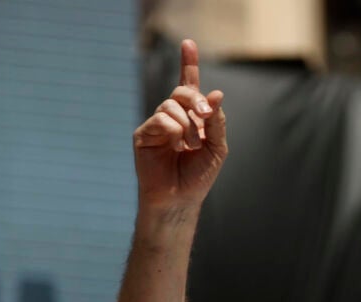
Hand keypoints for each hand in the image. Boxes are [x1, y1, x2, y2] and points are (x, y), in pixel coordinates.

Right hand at [133, 39, 227, 210]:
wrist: (180, 199)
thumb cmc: (198, 176)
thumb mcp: (217, 147)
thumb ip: (216, 121)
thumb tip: (216, 94)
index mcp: (192, 118)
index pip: (189, 86)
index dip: (188, 64)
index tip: (188, 43)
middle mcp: (173, 117)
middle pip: (182, 91)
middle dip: (196, 99)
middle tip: (205, 116)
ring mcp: (157, 124)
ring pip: (171, 104)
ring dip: (187, 124)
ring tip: (190, 146)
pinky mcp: (143, 133)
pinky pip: (160, 118)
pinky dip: (174, 130)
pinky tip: (176, 147)